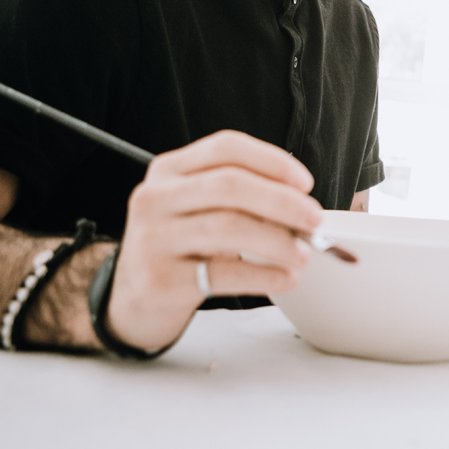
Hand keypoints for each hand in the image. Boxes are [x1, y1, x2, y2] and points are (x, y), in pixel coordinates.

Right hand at [107, 130, 322, 350]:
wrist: (134, 300)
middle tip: (314, 220)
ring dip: (277, 241)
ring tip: (303, 254)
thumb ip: (241, 197)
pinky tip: (286, 279)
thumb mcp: (199, 209)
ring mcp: (152, 238)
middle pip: (230, 185)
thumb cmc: (183, 247)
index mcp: (169, 169)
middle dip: (282, 201)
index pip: (226, 147)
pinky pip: (223, 273)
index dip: (272, 161)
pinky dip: (264, 276)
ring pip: (228, 227)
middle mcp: (154, 197)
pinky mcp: (159, 280)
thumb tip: (305, 208)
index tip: (305, 183)